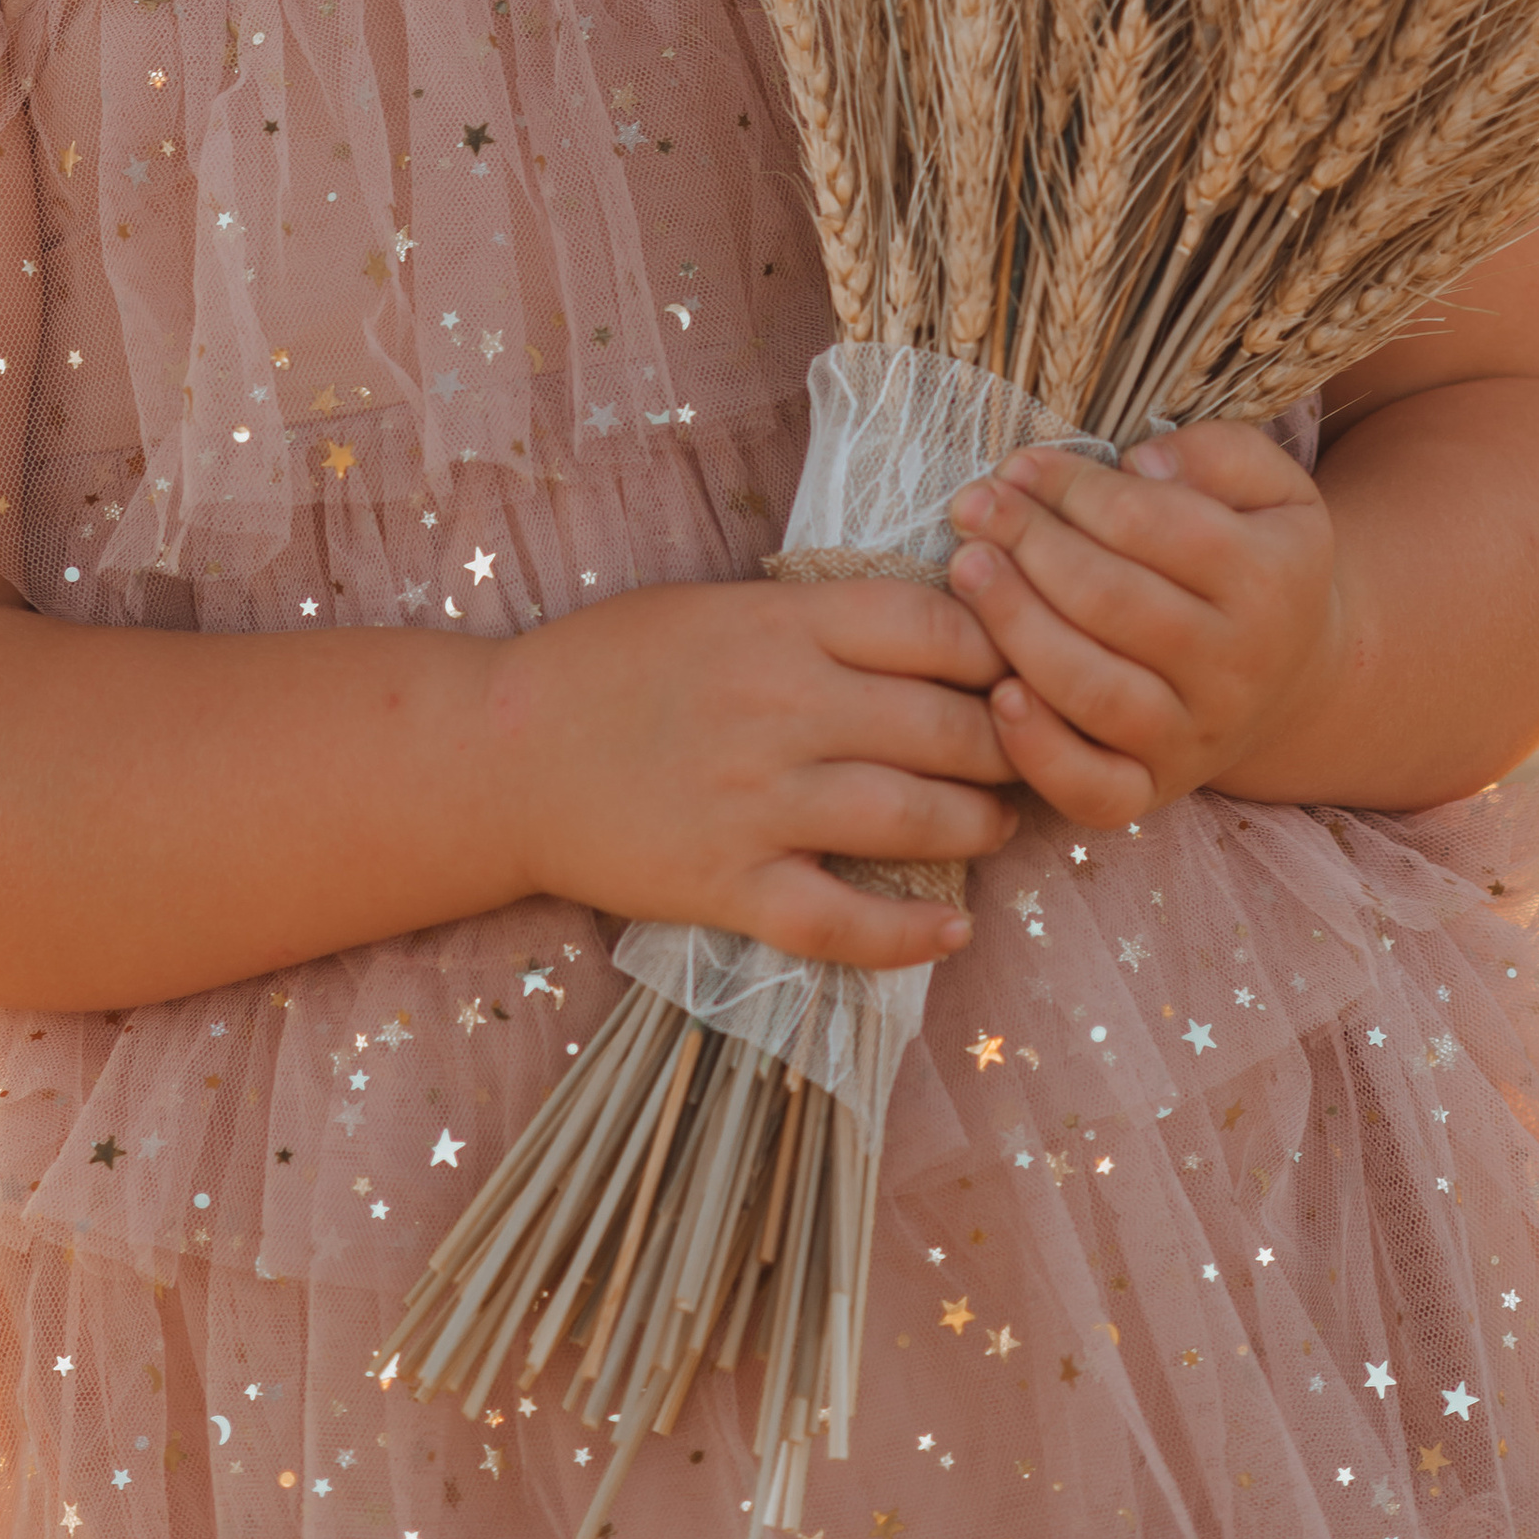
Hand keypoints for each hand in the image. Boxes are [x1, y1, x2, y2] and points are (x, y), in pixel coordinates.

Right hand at [486, 578, 1018, 971]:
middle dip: (1009, 744)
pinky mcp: (726, 883)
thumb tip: (932, 627)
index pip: (936, 627)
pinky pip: (840, 921)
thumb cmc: (614, 662)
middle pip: (944, 724)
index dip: (1001, 650)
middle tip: (1034, 754)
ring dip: (978, 827)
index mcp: (781, 622)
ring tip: (997, 825)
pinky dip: (908, 933)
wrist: (504, 750)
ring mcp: (755, 801)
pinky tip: (951, 930)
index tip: (1023, 666)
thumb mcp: (719, 605)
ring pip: (912, 819)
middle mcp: (781, 706)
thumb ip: (817, 616)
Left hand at [942, 430, 1338, 824]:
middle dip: (1028, 544)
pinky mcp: (1157, 790)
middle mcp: (1237, 667)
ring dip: (1014, 625)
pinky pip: (1094, 791)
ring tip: (967, 568)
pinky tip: (997, 695)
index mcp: (1266, 579)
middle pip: (1111, 601)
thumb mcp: (1267, 486)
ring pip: (1093, 690)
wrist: (1292, 673)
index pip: (1151, 524)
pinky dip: (1039, 752)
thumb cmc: (1253, 555)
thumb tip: (1139, 463)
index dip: (1073, 488)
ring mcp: (1196, 737)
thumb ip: (1213, 454)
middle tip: (974, 506)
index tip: (1021, 465)